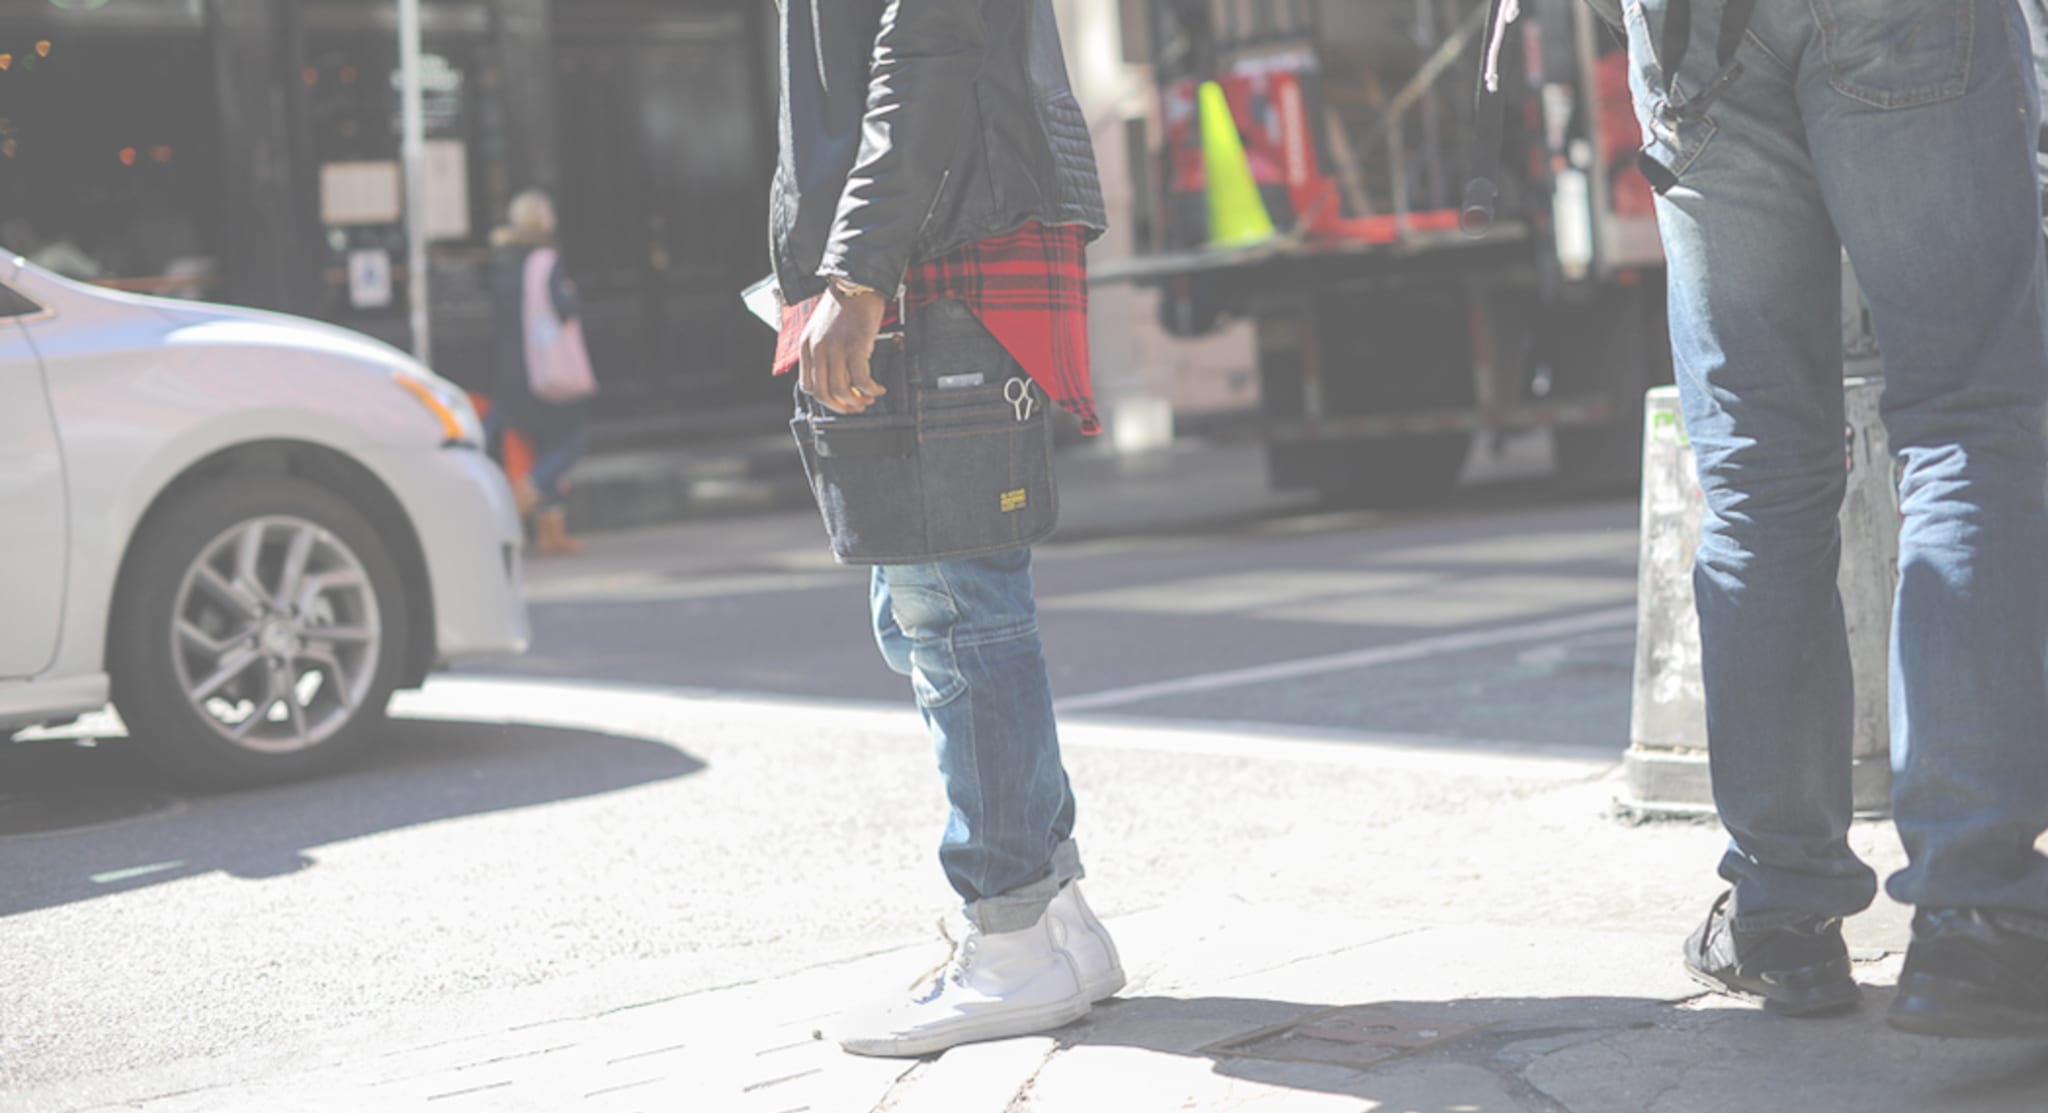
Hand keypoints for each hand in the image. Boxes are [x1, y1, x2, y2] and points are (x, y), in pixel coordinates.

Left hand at [800, 284, 888, 413]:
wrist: (857, 283)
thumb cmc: (844, 306)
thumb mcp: (821, 329)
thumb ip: (821, 351)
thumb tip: (833, 376)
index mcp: (807, 346)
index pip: (808, 387)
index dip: (826, 400)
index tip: (840, 400)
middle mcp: (818, 349)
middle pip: (823, 394)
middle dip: (841, 407)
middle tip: (856, 407)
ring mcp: (836, 348)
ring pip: (841, 390)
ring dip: (857, 401)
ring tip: (869, 399)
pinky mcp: (856, 346)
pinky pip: (861, 380)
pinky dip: (871, 390)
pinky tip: (878, 389)